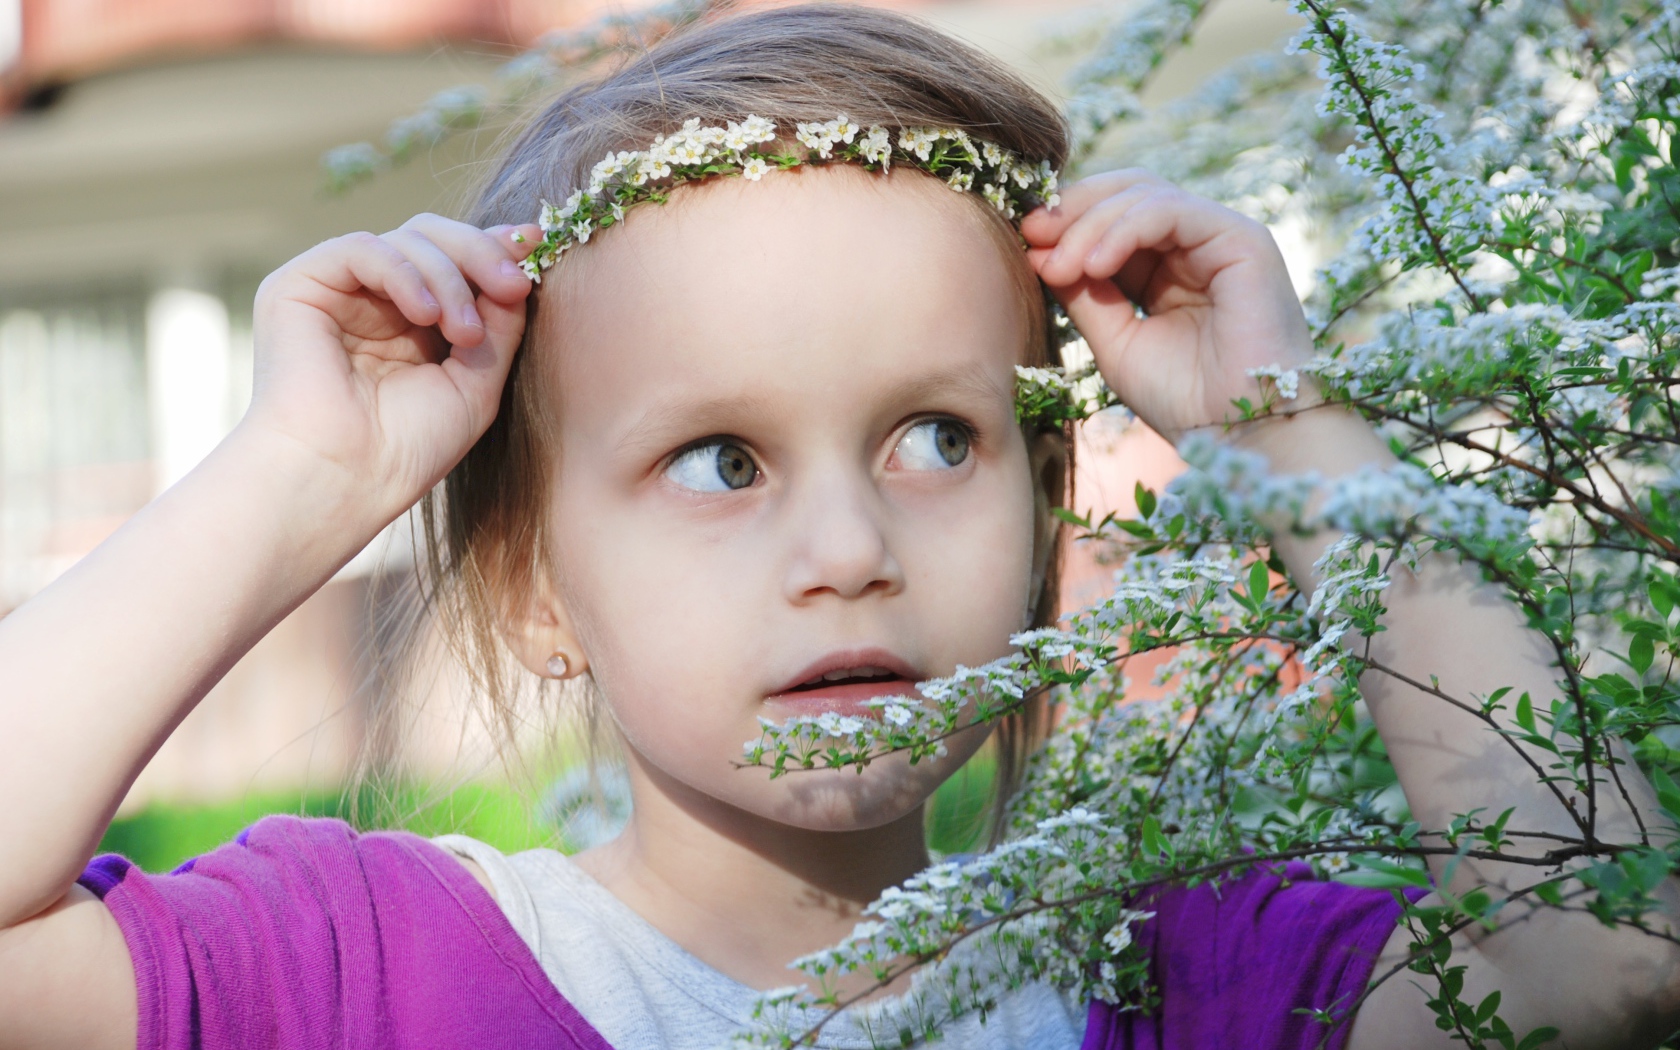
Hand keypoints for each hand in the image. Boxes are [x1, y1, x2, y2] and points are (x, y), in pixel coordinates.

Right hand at [243, 213, 540, 526]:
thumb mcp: (476, 383)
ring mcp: (336, 291)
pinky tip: (426, 315)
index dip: (494, 248)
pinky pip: (361, 249)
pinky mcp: (298, 286)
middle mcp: (373, 300)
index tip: (536, 246)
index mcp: (410, 322)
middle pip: (432, 238)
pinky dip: (404, 273)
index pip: (454, 261)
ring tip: (466, 333)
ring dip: (450, 278)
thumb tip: (520, 267)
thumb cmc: (407, 449)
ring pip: (405, 240)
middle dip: (480, 254)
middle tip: (514, 284)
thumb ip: (500, 325)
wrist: (344, 481)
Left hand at [1022, 170, 1314, 442]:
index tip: (1024, 243)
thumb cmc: (1185, 400)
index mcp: (1168, 265)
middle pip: (1127, 191)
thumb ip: (1083, 296)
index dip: (1067, 221)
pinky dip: (1125, 229)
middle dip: (1073, 210)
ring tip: (1059, 266)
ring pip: (1145, 195)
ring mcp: (1221, 237)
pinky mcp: (1243, 239)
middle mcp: (1197, 243)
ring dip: (1091, 225)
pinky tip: (1094, 265)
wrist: (1241, 435)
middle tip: (1031, 236)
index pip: (1113, 215)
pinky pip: (1172, 211)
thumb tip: (1038, 251)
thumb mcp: (1115, 343)